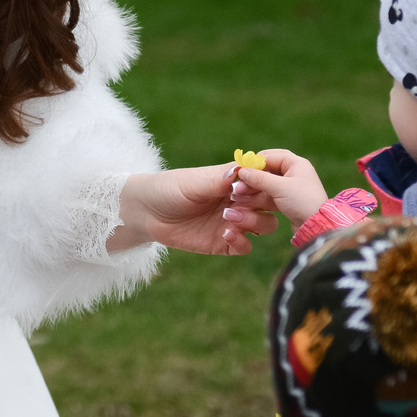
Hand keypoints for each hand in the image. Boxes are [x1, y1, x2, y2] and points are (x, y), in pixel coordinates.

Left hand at [110, 165, 282, 255]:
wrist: (147, 213)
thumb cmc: (170, 189)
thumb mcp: (193, 182)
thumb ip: (217, 179)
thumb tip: (242, 169)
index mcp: (235, 181)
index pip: (263, 181)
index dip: (263, 184)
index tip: (247, 186)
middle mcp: (238, 201)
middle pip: (270, 204)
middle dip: (261, 204)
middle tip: (237, 202)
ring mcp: (233, 222)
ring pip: (263, 225)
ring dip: (253, 222)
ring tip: (228, 218)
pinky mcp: (224, 242)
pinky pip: (245, 246)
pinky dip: (242, 241)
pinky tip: (227, 234)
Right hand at [228, 149, 326, 226]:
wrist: (318, 227)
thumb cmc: (302, 202)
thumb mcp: (279, 188)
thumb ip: (259, 178)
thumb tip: (241, 171)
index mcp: (296, 163)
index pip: (270, 156)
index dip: (254, 162)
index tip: (239, 170)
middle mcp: (294, 172)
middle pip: (267, 170)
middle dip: (251, 178)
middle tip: (237, 186)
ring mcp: (291, 187)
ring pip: (267, 184)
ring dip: (253, 189)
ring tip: (239, 195)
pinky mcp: (288, 200)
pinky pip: (270, 194)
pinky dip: (259, 197)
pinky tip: (247, 202)